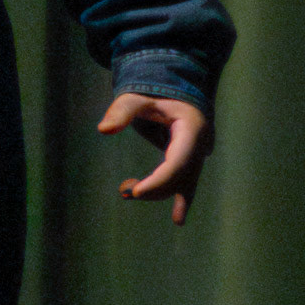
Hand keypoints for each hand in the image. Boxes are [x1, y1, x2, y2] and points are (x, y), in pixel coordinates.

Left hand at [97, 92, 212, 225]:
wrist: (175, 85)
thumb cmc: (155, 89)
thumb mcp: (137, 96)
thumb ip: (122, 110)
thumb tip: (103, 129)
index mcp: (192, 127)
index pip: (178, 162)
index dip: (159, 181)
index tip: (136, 193)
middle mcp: (201, 144)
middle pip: (180, 176)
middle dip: (155, 188)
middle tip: (124, 191)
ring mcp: (199, 152)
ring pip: (184, 182)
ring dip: (159, 191)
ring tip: (128, 193)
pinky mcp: (192, 158)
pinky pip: (185, 180)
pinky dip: (173, 193)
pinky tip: (178, 218)